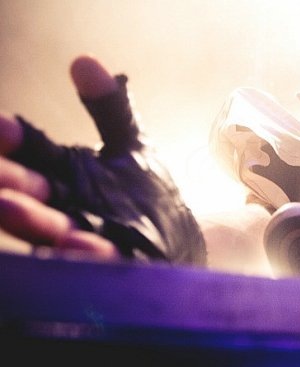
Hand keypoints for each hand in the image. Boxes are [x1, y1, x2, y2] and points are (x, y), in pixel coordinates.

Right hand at [0, 56, 205, 264]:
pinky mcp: (111, 271)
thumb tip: (85, 60)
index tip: (3, 127)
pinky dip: (85, 257)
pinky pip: (96, 267)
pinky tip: (78, 244)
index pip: (29, 158)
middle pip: (32, 199)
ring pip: (53, 235)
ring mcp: (86, 245)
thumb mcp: (130, 147)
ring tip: (12, 207)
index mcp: (61, 181)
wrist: (179, 245)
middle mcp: (64, 213)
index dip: (14, 143)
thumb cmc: (144, 197)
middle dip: (12, 186)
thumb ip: (110, 110)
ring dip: (34, 222)